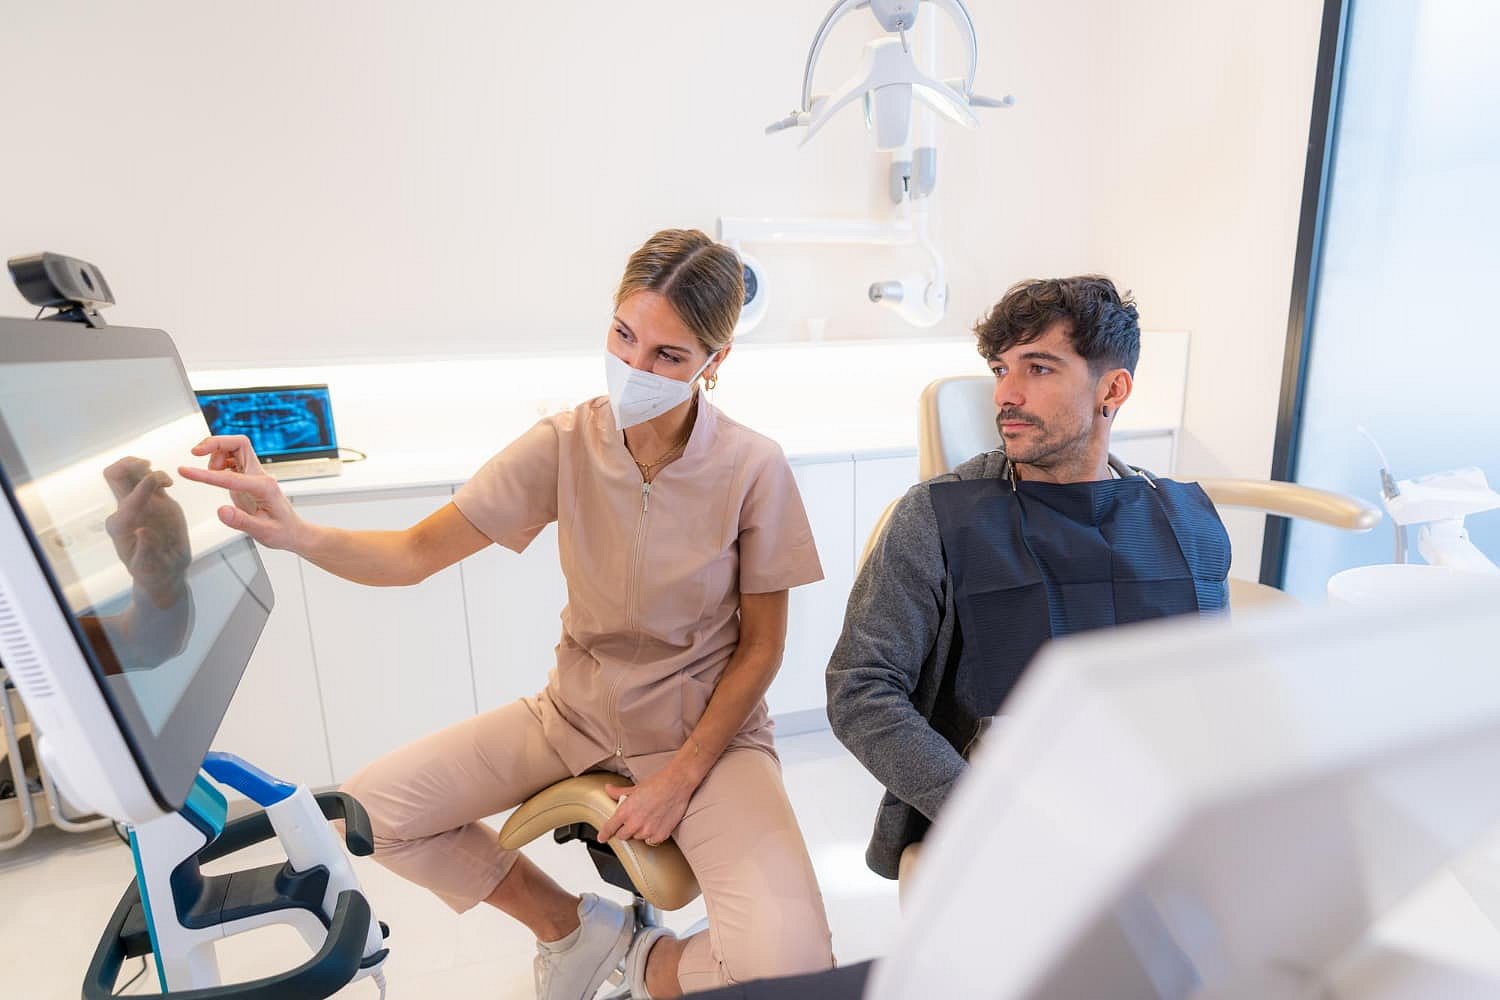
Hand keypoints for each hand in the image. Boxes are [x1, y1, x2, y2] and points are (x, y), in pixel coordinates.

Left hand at [102, 457, 190, 606]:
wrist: (163, 571)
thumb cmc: (153, 571)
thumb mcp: (148, 568)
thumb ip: (145, 550)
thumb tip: (142, 531)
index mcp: (121, 526)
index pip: (129, 499)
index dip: (145, 487)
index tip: (165, 483)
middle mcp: (126, 511)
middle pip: (115, 475)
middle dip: (128, 465)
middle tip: (147, 466)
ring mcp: (140, 504)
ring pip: (130, 473)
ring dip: (145, 468)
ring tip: (166, 482)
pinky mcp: (155, 502)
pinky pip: (149, 480)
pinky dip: (157, 475)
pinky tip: (169, 484)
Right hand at [177, 435, 304, 550]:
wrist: (293, 531)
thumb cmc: (282, 532)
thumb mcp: (262, 532)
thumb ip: (241, 521)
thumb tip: (221, 511)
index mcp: (264, 487)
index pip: (229, 476)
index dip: (204, 474)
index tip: (184, 471)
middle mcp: (260, 476)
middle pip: (239, 443)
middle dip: (215, 442)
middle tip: (194, 452)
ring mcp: (255, 474)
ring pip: (235, 447)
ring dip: (216, 453)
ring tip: (210, 473)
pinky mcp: (249, 477)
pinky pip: (233, 458)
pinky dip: (219, 460)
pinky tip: (216, 474)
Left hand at [595, 770, 695, 846]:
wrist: (677, 784)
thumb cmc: (657, 784)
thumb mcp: (635, 788)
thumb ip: (619, 792)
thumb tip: (608, 789)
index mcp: (625, 811)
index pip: (610, 828)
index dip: (604, 834)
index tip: (602, 838)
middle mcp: (635, 823)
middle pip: (622, 836)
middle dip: (624, 830)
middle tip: (633, 821)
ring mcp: (648, 831)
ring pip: (638, 838)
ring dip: (639, 832)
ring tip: (648, 818)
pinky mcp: (660, 835)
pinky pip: (651, 841)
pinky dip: (652, 836)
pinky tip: (656, 824)